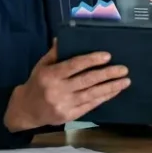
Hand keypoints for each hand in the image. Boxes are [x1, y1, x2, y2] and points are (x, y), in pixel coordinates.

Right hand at [4, 41, 130, 132]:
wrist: (26, 110)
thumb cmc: (37, 84)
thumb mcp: (41, 66)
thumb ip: (55, 53)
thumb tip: (65, 36)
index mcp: (50, 75)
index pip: (74, 65)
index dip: (91, 60)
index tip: (108, 56)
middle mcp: (58, 90)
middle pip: (87, 81)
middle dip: (107, 74)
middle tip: (123, 69)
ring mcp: (64, 105)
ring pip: (92, 94)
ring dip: (111, 87)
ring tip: (125, 81)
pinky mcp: (70, 116)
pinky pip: (90, 105)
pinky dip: (104, 97)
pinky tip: (114, 91)